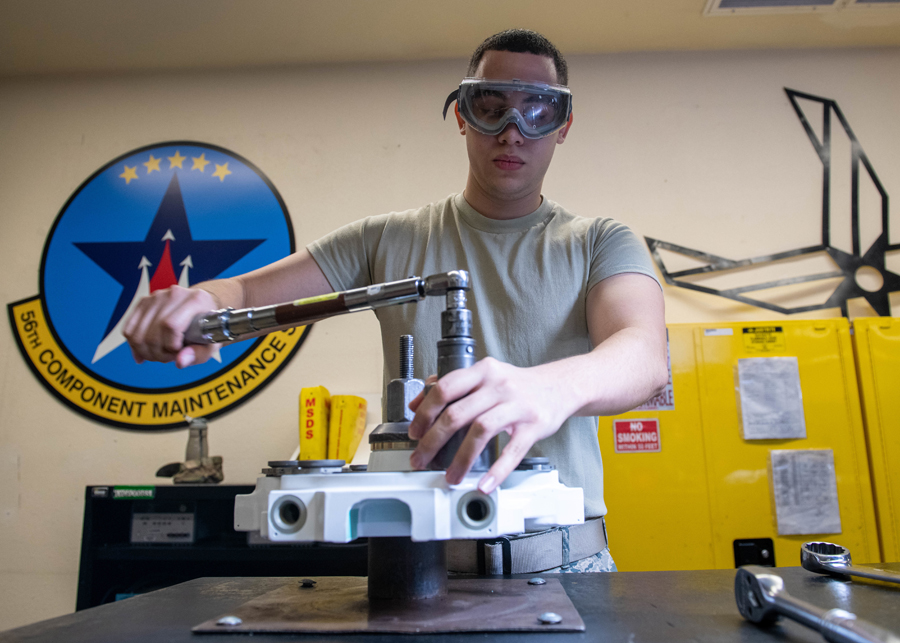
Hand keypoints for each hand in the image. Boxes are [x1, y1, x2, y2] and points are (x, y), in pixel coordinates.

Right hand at [123, 285, 219, 367]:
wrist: (203, 308)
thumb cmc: (209, 327)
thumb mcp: (212, 342)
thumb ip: (199, 354)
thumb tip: (180, 361)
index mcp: (195, 300)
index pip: (170, 325)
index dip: (170, 346)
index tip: (179, 353)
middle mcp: (174, 294)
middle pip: (152, 332)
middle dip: (158, 353)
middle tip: (169, 358)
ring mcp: (157, 296)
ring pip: (137, 333)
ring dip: (146, 352)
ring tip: (160, 355)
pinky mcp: (144, 302)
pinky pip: (129, 329)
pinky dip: (134, 346)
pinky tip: (145, 353)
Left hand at [407, 357, 571, 493]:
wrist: (560, 386)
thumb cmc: (518, 385)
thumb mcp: (485, 376)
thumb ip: (452, 386)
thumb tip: (418, 403)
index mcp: (483, 371)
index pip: (446, 388)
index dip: (425, 412)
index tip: (415, 432)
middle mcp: (498, 386)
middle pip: (457, 413)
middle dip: (433, 440)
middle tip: (421, 459)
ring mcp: (517, 405)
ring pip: (481, 431)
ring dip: (461, 458)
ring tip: (451, 476)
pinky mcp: (533, 425)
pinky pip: (512, 450)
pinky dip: (496, 470)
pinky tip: (484, 483)